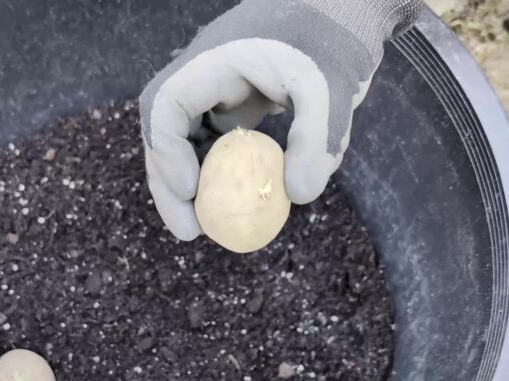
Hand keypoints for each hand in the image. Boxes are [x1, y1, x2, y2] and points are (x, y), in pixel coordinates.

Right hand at [139, 0, 420, 239]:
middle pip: (164, 131)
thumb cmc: (332, 39)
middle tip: (190, 231)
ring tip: (206, 226)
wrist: (345, 12)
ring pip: (183, 142)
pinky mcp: (237, 106)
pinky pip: (214, 144)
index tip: (191, 189)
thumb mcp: (330, 87)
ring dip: (189, 184)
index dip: (167, 150)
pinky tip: (237, 203)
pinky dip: (218, 174)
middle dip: (168, 182)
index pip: (166, 103)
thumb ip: (316, 137)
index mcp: (214, 61)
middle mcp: (205, 76)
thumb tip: (300, 195)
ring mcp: (218, 92)